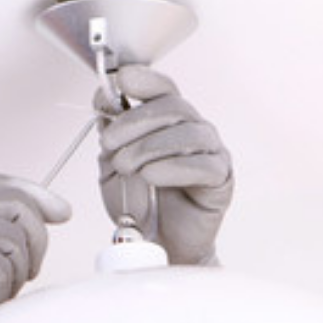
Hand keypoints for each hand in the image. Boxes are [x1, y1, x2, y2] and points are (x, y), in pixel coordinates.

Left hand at [95, 66, 233, 265]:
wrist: (156, 243)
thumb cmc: (140, 203)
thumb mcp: (113, 165)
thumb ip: (110, 134)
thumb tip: (102, 98)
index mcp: (168, 122)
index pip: (163, 89)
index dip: (145, 80)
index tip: (121, 80)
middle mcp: (193, 130)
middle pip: (172, 107)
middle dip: (135, 122)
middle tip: (110, 143)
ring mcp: (211, 152)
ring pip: (187, 133)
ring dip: (149, 147)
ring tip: (127, 167)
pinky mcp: (220, 179)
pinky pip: (203, 165)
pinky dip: (172, 168)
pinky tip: (152, 176)